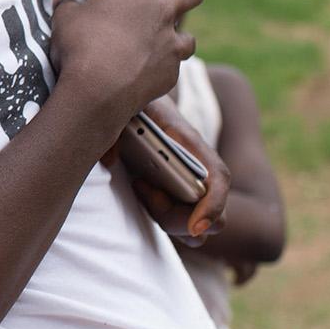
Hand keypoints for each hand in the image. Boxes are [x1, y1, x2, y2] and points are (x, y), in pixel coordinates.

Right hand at [49, 0, 202, 130]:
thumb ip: (67, 3)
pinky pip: (173, 67)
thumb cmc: (79, 48)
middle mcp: (160, 11)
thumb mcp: (64, 18)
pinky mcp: (170, 73)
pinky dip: (161, 67)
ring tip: (159, 41)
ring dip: (176, 36)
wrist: (97, 92)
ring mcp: (170, 44)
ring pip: (189, 37)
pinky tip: (145, 71)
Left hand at [118, 96, 230, 242]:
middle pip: (211, 215)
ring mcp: (193, 184)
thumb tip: (110, 160)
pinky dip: (159, 213)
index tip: (195, 226)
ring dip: (166, 216)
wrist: (144, 101)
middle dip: (176, 218)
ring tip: (140, 184)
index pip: (219, 180)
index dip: (214, 206)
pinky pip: (179, 221)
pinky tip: (140, 186)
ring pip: (194, 225)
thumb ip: (115, 128)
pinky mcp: (179, 195)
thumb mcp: (126, 106)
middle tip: (143, 186)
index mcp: (192, 144)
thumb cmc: (139, 104)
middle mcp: (201, 169)